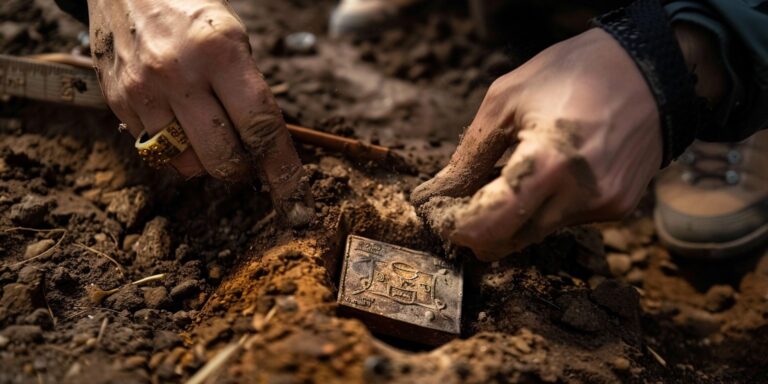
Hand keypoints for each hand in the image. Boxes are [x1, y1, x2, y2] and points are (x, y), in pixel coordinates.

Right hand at [87, 0, 312, 224]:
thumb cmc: (192, 12)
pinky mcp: (118, 101)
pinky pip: (155, 152)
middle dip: (242, 169)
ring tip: (207, 130)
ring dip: (206, 161)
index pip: (261, 127)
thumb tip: (266, 149)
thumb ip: (248, 89)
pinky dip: (175, 149)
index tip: (298, 205)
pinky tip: (177, 119)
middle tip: (245, 154)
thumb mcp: (233, 36)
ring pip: (187, 164)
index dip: (283, 171)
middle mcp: (179, 74)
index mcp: (220, 53)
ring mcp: (143, 90)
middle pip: (223, 158)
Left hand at [412, 28, 662, 260]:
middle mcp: (579, 195)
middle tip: (457, 206)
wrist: (654, 70)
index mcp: (548, 163)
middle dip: (475, 230)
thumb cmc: (576, 72)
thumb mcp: (506, 98)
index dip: (455, 225)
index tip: (438, 213)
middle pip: (508, 241)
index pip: (487, 223)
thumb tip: (438, 193)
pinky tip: (542, 176)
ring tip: (500, 182)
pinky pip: (563, 221)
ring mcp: (602, 206)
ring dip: (508, 219)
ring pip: (534, 234)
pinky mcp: (617, 208)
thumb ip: (469, 154)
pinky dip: (541, 208)